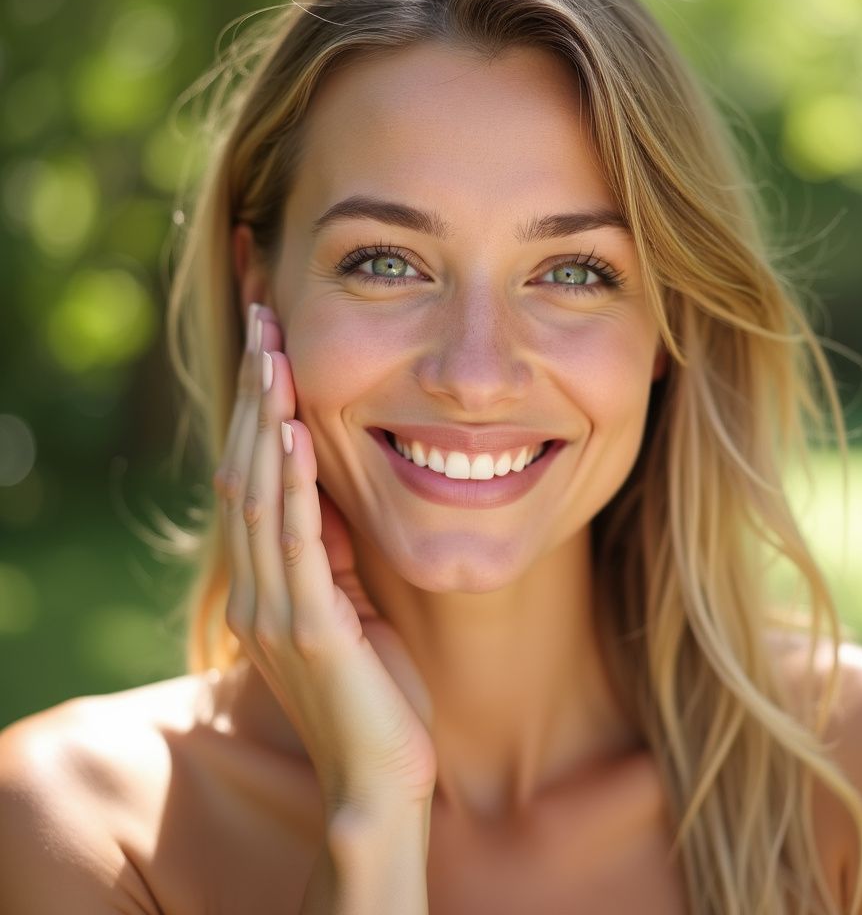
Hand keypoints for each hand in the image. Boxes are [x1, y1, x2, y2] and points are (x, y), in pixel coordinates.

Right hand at [214, 303, 437, 818]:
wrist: (380, 781)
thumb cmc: (375, 693)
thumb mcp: (352, 609)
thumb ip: (332, 554)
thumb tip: (330, 491)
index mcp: (266, 583)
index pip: (251, 476)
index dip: (258, 409)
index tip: (270, 346)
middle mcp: (256, 590)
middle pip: (243, 469)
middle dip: (254, 393)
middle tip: (263, 319)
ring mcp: (275, 609)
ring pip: (258, 494)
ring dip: (266, 418)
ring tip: (273, 351)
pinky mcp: (307, 628)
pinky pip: (295, 541)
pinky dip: (292, 483)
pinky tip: (295, 433)